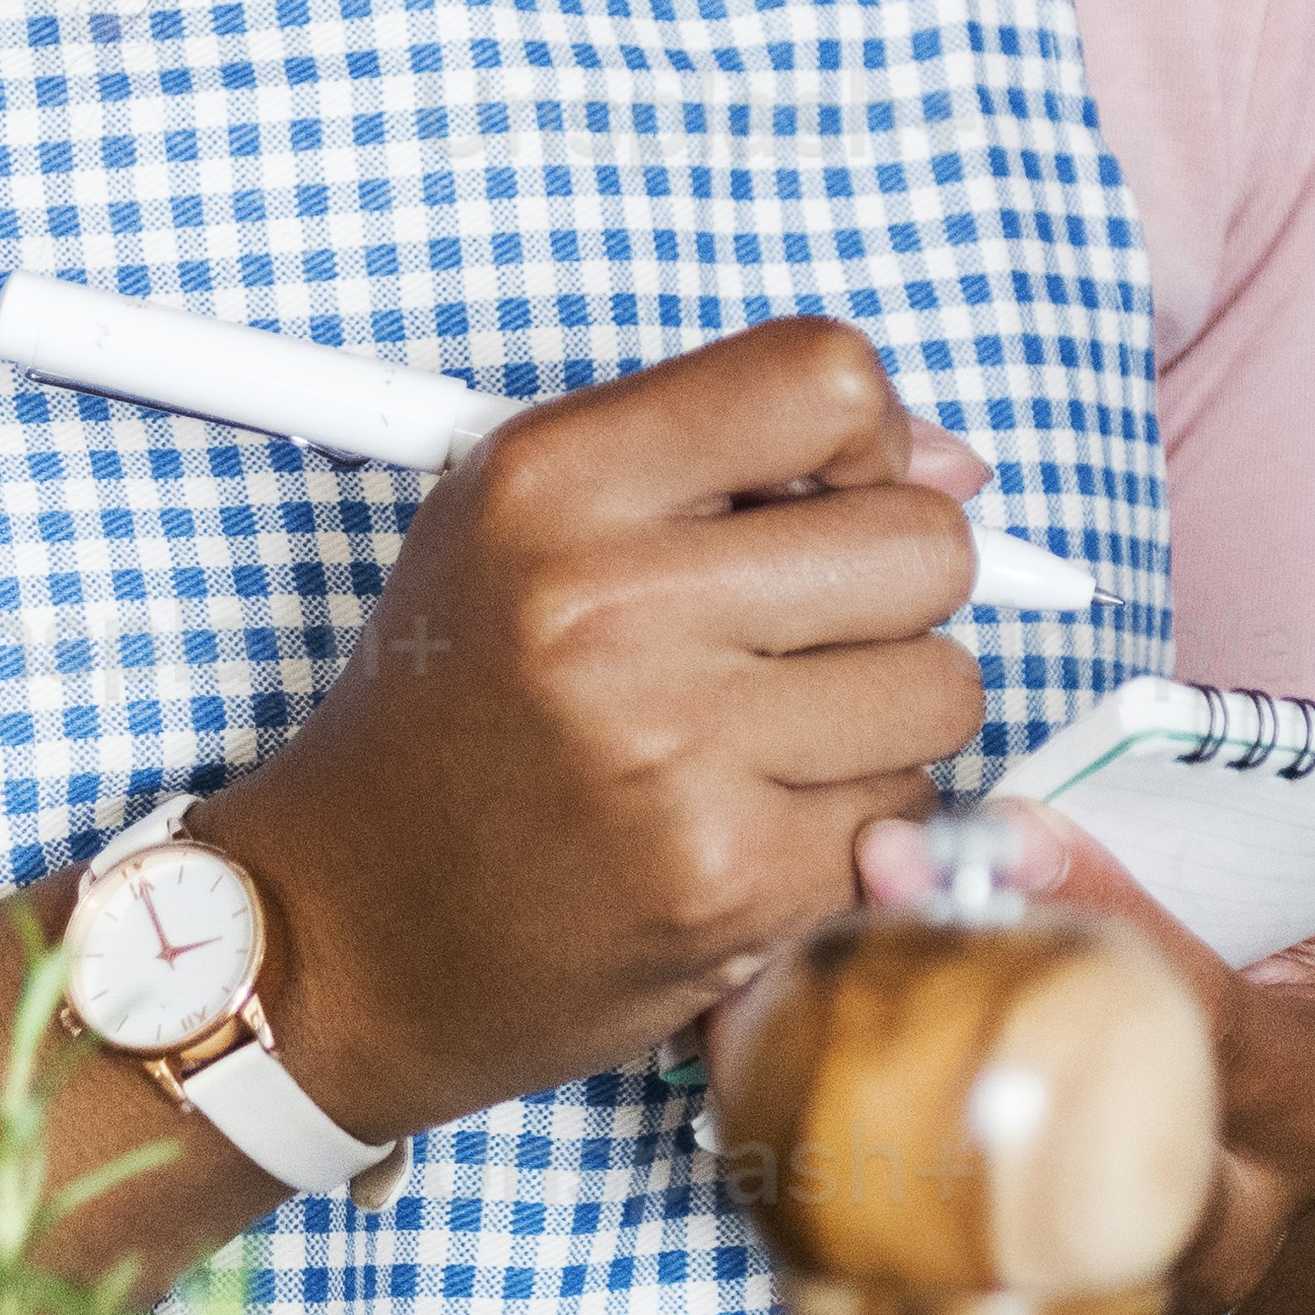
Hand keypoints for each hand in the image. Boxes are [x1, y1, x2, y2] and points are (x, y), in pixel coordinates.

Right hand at [201, 319, 995, 1144]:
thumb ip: (735, 459)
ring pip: (942, 689)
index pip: (827, 379)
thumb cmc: (457, 715)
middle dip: (892, 594)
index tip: (819, 506)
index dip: (864, 444)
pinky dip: (853, 829)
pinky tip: (747, 828)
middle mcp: (606, 607)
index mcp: (550, 483)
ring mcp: (674, 754)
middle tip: (794, 642)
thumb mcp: (531, 526)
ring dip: (883, 721)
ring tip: (762, 743)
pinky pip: (906, 815)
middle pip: (924, 543)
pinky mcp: (730, 883)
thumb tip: (964, 467)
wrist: (350, 935)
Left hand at [846, 781, 1314, 1314]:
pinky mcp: (995, 1302)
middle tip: (888, 861)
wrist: (1203, 1222)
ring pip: (985, 1160)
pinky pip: (890, 1208)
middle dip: (985, 966)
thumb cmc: (1252, 1053)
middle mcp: (1223, 1218)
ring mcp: (1104, 1278)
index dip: (1119, 913)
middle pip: (1094, 1092)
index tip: (1019, 821)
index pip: (1216, 1013)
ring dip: (893, 1038)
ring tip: (818, 928)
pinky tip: (747, 1021)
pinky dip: (819, 1113)